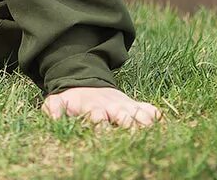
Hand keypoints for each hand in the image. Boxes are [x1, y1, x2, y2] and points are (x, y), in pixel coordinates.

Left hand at [41, 86, 162, 127]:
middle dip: (129, 125)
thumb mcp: (58, 100)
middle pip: (124, 116)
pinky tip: (163, 127)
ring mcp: (125, 106)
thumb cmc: (72, 98)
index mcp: (93, 108)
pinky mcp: (135, 106)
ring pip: (140, 114)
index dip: (101, 127)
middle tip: (133, 135)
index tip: (103, 134)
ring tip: (153, 134)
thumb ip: (54, 108)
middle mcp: (112, 107)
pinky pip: (151, 110)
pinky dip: (157, 117)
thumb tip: (54, 117)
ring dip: (146, 123)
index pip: (98, 117)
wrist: (86, 81)